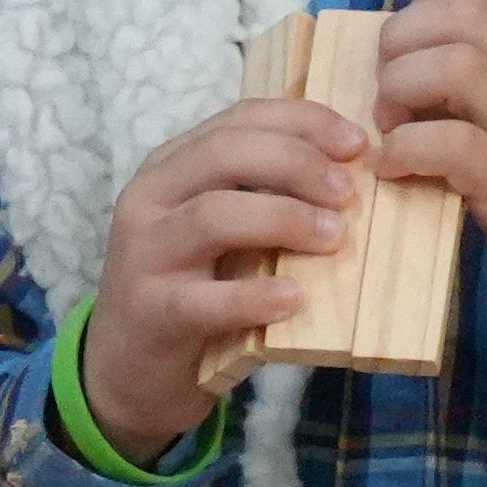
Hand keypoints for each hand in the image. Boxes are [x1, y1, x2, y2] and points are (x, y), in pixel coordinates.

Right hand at [82, 99, 360, 454]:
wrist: (130, 367)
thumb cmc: (194, 288)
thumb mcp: (222, 230)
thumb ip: (264, 195)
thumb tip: (349, 172)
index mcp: (170, 166)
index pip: (239, 119)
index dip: (303, 122)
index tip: (356, 143)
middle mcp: (149, 198)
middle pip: (225, 153)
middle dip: (297, 163)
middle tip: (347, 194)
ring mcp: (145, 254)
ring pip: (214, 215)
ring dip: (284, 219)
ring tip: (333, 238)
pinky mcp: (151, 311)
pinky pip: (205, 299)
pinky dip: (255, 296)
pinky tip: (294, 298)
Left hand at [372, 0, 486, 284]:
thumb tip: (413, 51)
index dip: (426, 10)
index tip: (411, 50)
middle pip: (460, 16)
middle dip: (402, 43)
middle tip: (391, 89)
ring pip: (453, 67)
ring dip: (400, 90)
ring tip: (392, 126)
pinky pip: (446, 142)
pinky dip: (403, 148)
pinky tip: (393, 165)